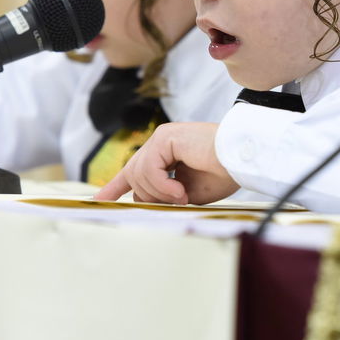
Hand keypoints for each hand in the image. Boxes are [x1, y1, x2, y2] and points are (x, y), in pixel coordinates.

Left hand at [93, 123, 238, 204]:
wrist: (241, 159)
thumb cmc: (222, 174)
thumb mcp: (187, 192)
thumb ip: (165, 195)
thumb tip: (145, 202)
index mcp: (166, 154)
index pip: (133, 172)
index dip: (114, 188)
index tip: (98, 201)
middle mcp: (159, 143)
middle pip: (134, 176)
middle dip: (148, 196)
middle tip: (176, 201)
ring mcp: (161, 138)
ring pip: (139, 174)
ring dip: (160, 194)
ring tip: (182, 196)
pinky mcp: (165, 137)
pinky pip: (149, 169)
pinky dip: (162, 186)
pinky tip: (180, 191)